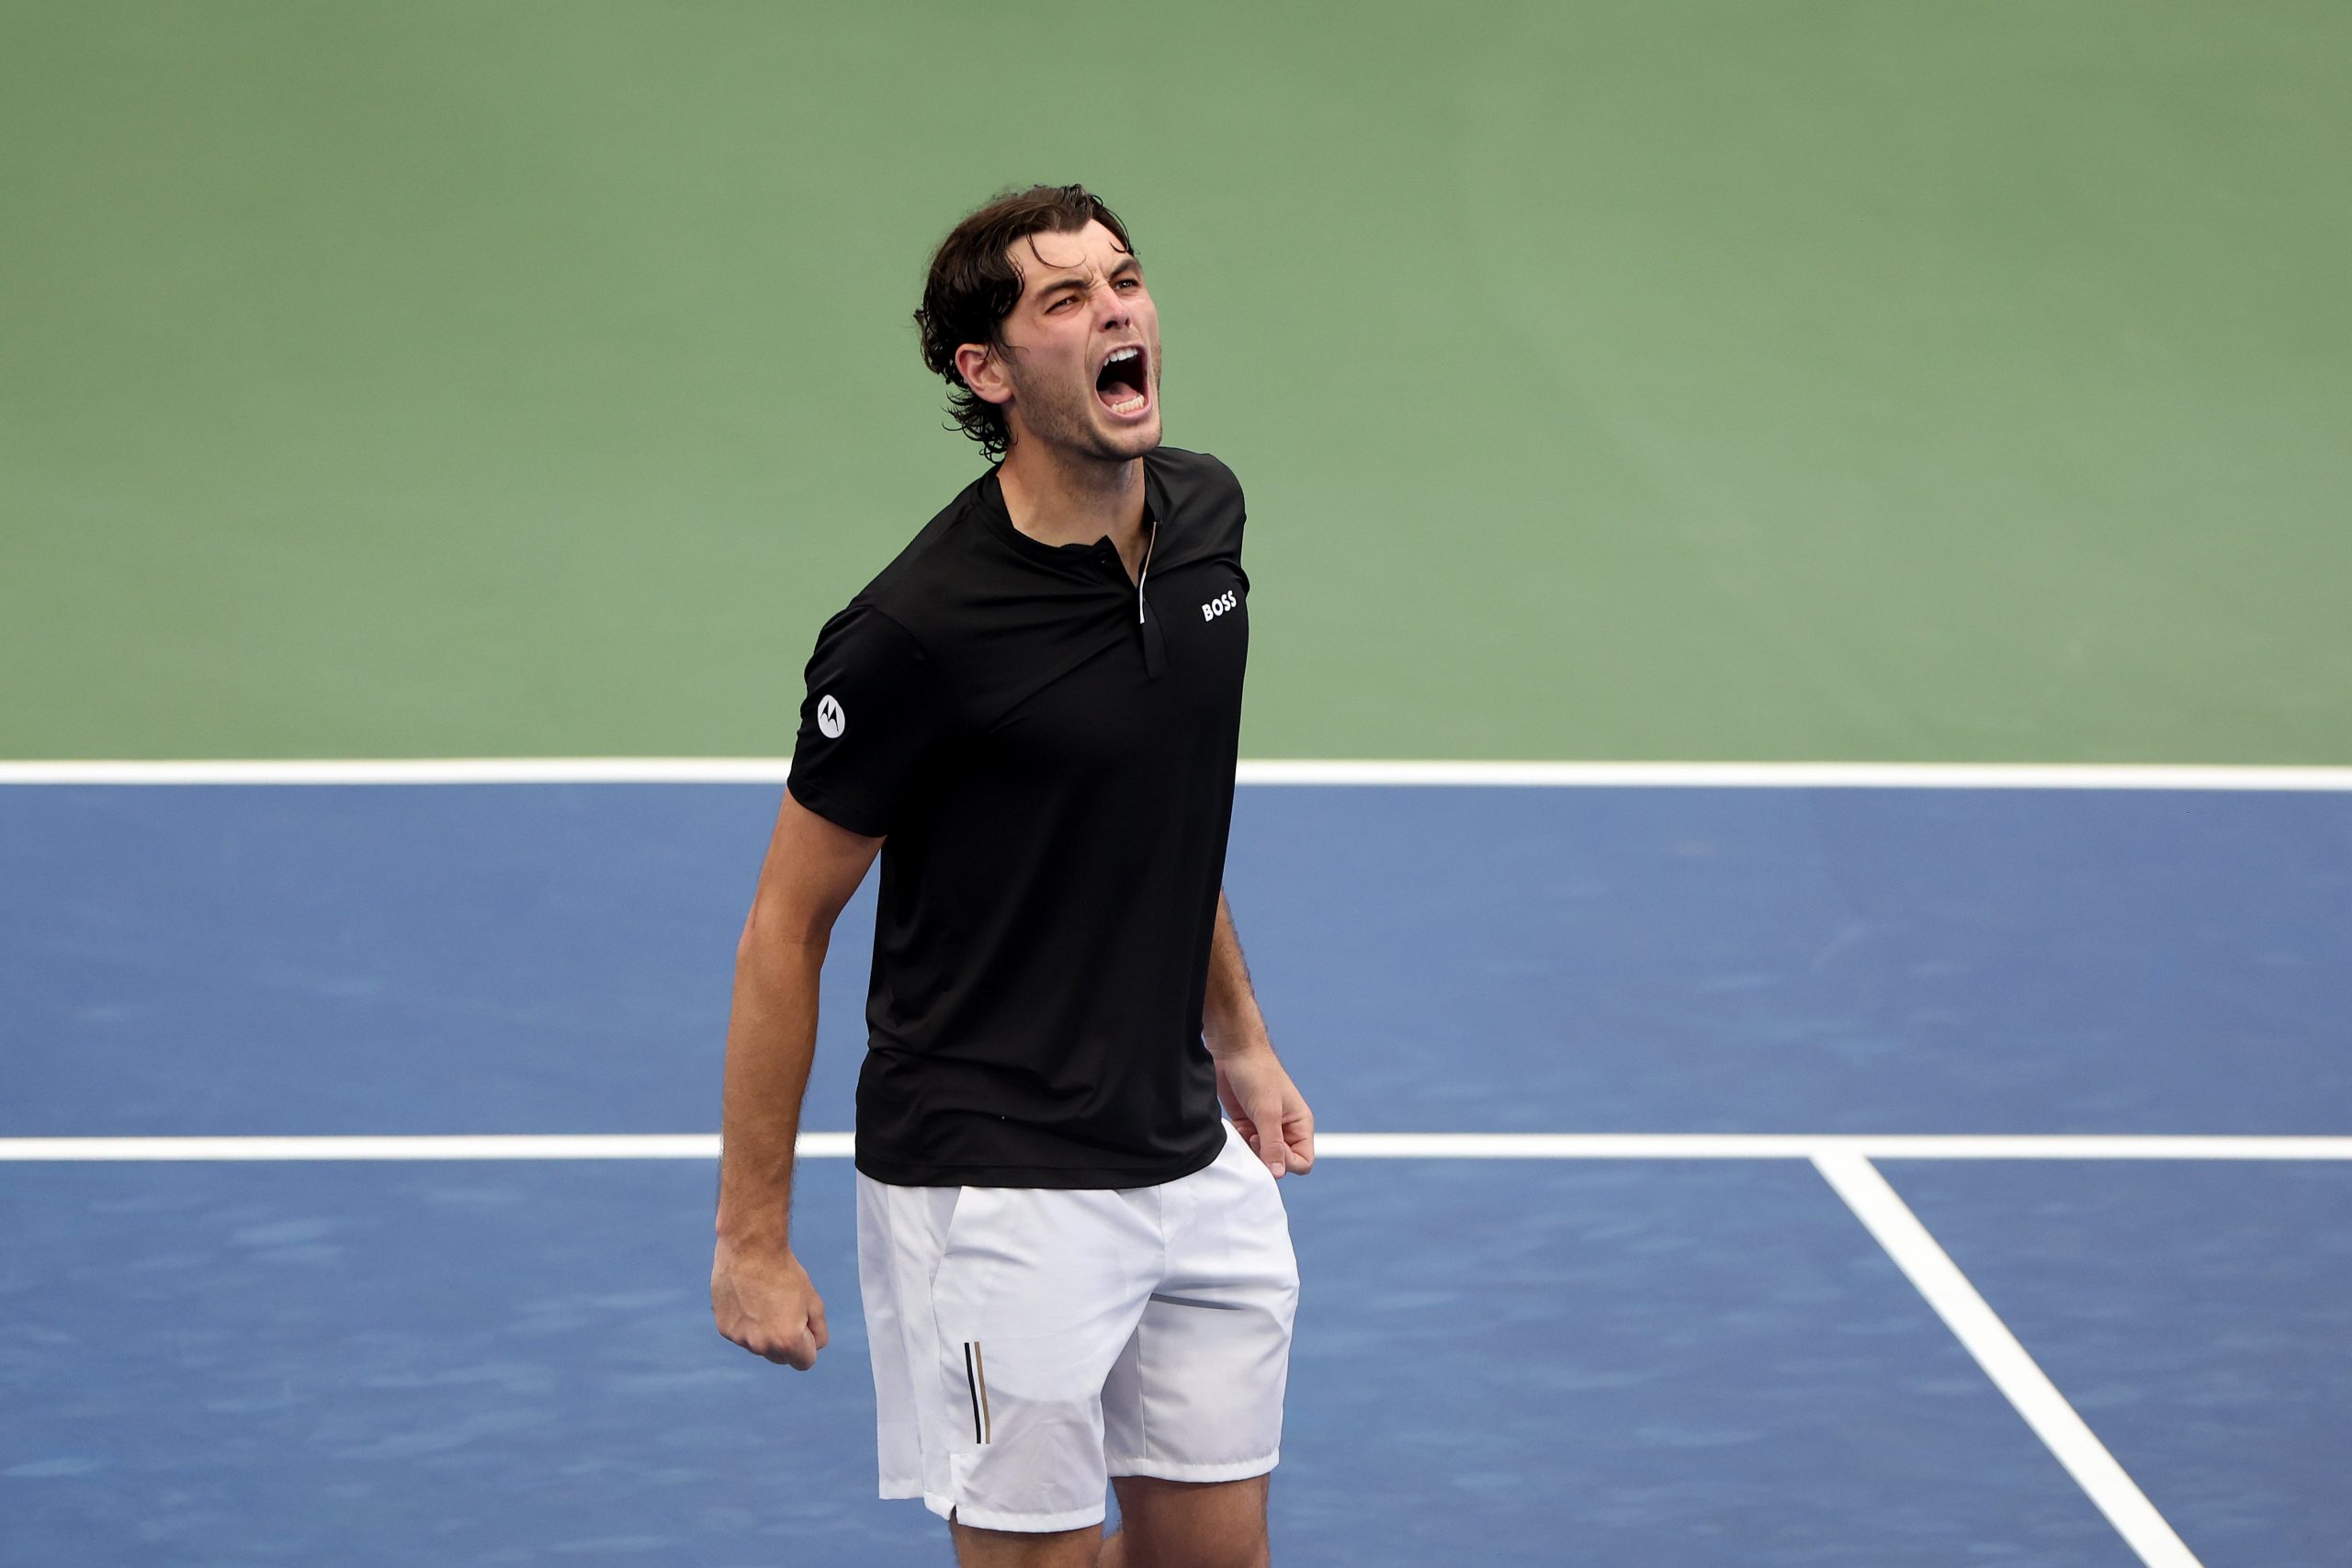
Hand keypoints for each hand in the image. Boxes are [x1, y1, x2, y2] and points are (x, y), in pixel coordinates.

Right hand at [712, 1237, 827, 1369]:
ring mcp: (741, 1338)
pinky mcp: (725, 1329)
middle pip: (781, 1357)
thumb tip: (814, 1347)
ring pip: (760, 1346)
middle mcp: (762, 1345)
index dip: (808, 1344)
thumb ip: (818, 1331)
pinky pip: (742, 1334)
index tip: (804, 1324)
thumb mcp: (813, 1301)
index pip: (805, 1362)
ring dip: (764, 1332)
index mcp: (788, 1341)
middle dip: (786, 1341)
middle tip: (784, 1309)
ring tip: (764, 1300)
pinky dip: (746, 1323)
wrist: (750, 1249)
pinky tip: (747, 1298)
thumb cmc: (786, 1273)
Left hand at [1215, 1047, 1314, 1177]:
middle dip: (1266, 1157)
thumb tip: (1277, 1174)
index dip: (1287, 1162)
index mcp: (1300, 1125)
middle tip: (1254, 1138)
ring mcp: (1266, 1128)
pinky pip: (1246, 1147)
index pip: (1303, 1162)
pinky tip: (1236, 1127)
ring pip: (1262, 1157)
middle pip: (1281, 1162)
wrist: (1233, 1051)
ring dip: (1251, 1151)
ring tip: (1245, 1131)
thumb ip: (1273, 1145)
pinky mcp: (1247, 1124)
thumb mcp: (1267, 1112)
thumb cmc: (1257, 1075)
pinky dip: (1240, 1143)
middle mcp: (1286, 1129)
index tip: (1268, 1145)